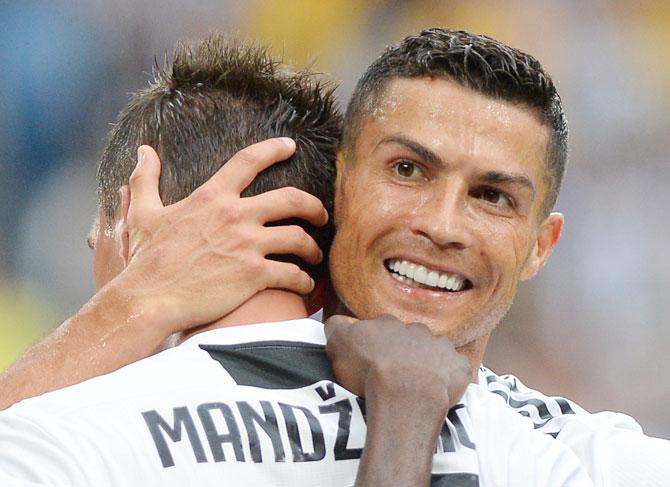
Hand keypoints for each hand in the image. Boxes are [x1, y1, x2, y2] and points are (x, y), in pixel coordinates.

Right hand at [119, 138, 327, 334]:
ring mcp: (247, 246)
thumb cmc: (146, 260)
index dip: (274, 149)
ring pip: (298, 237)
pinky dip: (304, 280)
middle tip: (321, 215)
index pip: (249, 161)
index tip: (290, 146)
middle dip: (314, 206)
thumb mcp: (141, 213)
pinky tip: (305, 283)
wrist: (148, 300)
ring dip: (313, 247)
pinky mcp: (254, 275)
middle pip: (291, 199)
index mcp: (212, 197)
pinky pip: (292, 274)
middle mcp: (235, 216)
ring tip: (314, 255)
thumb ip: (145, 179)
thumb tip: (143, 151)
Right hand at [325, 314, 470, 412]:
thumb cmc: (369, 370)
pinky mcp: (458, 365)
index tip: (371, 360)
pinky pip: (454, 367)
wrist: (405, 394)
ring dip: (425, 361)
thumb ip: (337, 327)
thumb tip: (338, 321)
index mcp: (387, 323)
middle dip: (401, 350)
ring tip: (417, 383)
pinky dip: (448, 375)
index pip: (379, 328)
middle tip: (393, 373)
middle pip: (407, 337)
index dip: (374, 344)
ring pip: (432, 349)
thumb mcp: (339, 344)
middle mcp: (415, 329)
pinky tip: (439, 389)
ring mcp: (440, 346)